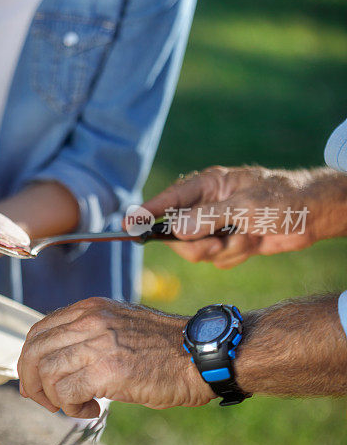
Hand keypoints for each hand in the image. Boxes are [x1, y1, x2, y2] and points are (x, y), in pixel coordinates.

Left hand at [17, 297, 214, 417]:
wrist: (201, 354)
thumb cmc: (165, 348)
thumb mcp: (119, 326)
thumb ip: (88, 335)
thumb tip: (56, 360)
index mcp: (89, 309)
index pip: (39, 331)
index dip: (29, 359)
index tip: (34, 380)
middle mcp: (89, 320)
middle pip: (34, 351)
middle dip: (31, 381)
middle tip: (46, 401)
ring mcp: (97, 343)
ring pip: (45, 372)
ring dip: (52, 397)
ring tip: (73, 406)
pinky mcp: (107, 370)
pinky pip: (66, 392)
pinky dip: (71, 408)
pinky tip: (92, 410)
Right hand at [141, 166, 346, 267]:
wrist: (316, 216)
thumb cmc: (284, 198)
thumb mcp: (245, 206)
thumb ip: (207, 218)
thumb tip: (175, 230)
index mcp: (208, 185)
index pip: (168, 200)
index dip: (146, 213)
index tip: (128, 226)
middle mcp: (207, 205)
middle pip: (177, 233)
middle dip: (196, 244)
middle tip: (216, 243)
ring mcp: (217, 225)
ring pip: (196, 249)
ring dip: (221, 250)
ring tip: (245, 238)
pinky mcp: (228, 242)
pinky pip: (216, 259)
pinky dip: (233, 256)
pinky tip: (252, 244)